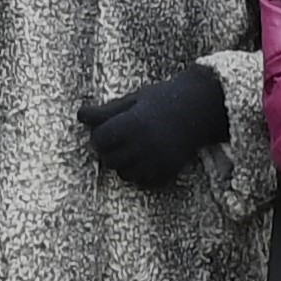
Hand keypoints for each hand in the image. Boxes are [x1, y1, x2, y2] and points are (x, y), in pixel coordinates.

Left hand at [78, 64, 229, 188]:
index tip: (105, 129)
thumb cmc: (163, 99)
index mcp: (133, 123)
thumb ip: (107, 111)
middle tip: (118, 139)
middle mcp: (145, 145)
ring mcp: (157, 161)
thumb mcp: (133, 99)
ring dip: (123, 163)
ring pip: (124, 174)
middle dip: (109, 150)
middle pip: (109, 160)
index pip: (99, 139)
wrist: (200, 108)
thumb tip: (80, 116)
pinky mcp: (168, 171)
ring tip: (132, 148)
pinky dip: (140, 173)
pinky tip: (145, 158)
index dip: (98, 134)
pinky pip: (143, 182)